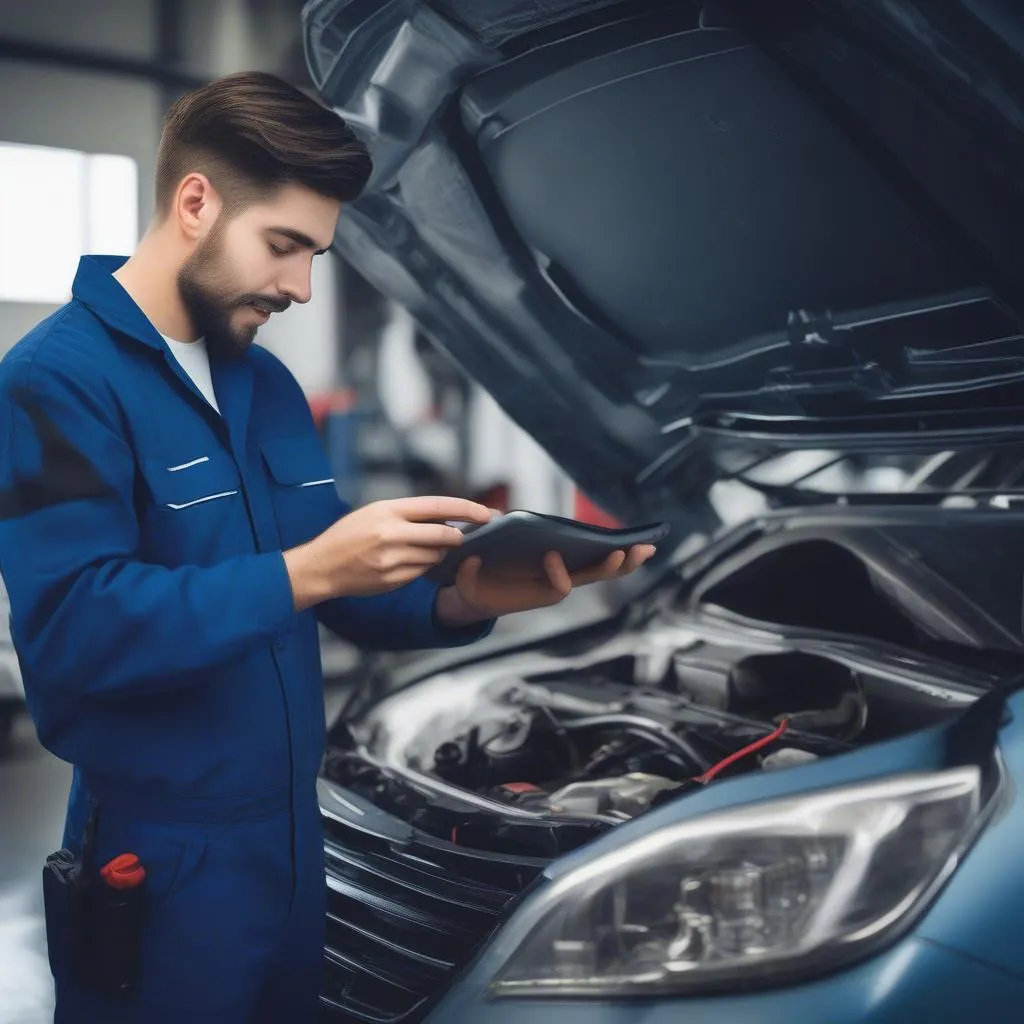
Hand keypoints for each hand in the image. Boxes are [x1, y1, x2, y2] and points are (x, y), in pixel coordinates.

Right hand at [283, 496, 492, 609]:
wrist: (321, 566)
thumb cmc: (347, 535)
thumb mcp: (374, 512)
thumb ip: (408, 514)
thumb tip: (446, 518)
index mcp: (389, 510)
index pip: (439, 506)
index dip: (467, 509)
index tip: (487, 513)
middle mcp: (392, 533)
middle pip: (444, 534)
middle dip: (456, 537)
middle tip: (457, 537)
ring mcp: (393, 559)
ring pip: (435, 556)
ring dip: (435, 553)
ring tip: (414, 548)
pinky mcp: (393, 580)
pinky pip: (421, 572)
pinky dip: (421, 566)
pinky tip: (403, 562)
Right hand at [434, 544, 657, 625]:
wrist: (486, 594)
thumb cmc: (478, 588)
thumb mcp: (467, 585)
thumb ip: (467, 576)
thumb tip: (472, 560)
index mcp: (539, 593)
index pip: (559, 586)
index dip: (559, 574)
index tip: (553, 556)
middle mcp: (558, 585)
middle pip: (593, 578)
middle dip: (613, 566)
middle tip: (628, 553)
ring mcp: (568, 574)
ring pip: (604, 569)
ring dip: (627, 559)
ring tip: (647, 546)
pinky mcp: (571, 564)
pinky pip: (600, 559)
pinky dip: (620, 552)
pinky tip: (638, 542)